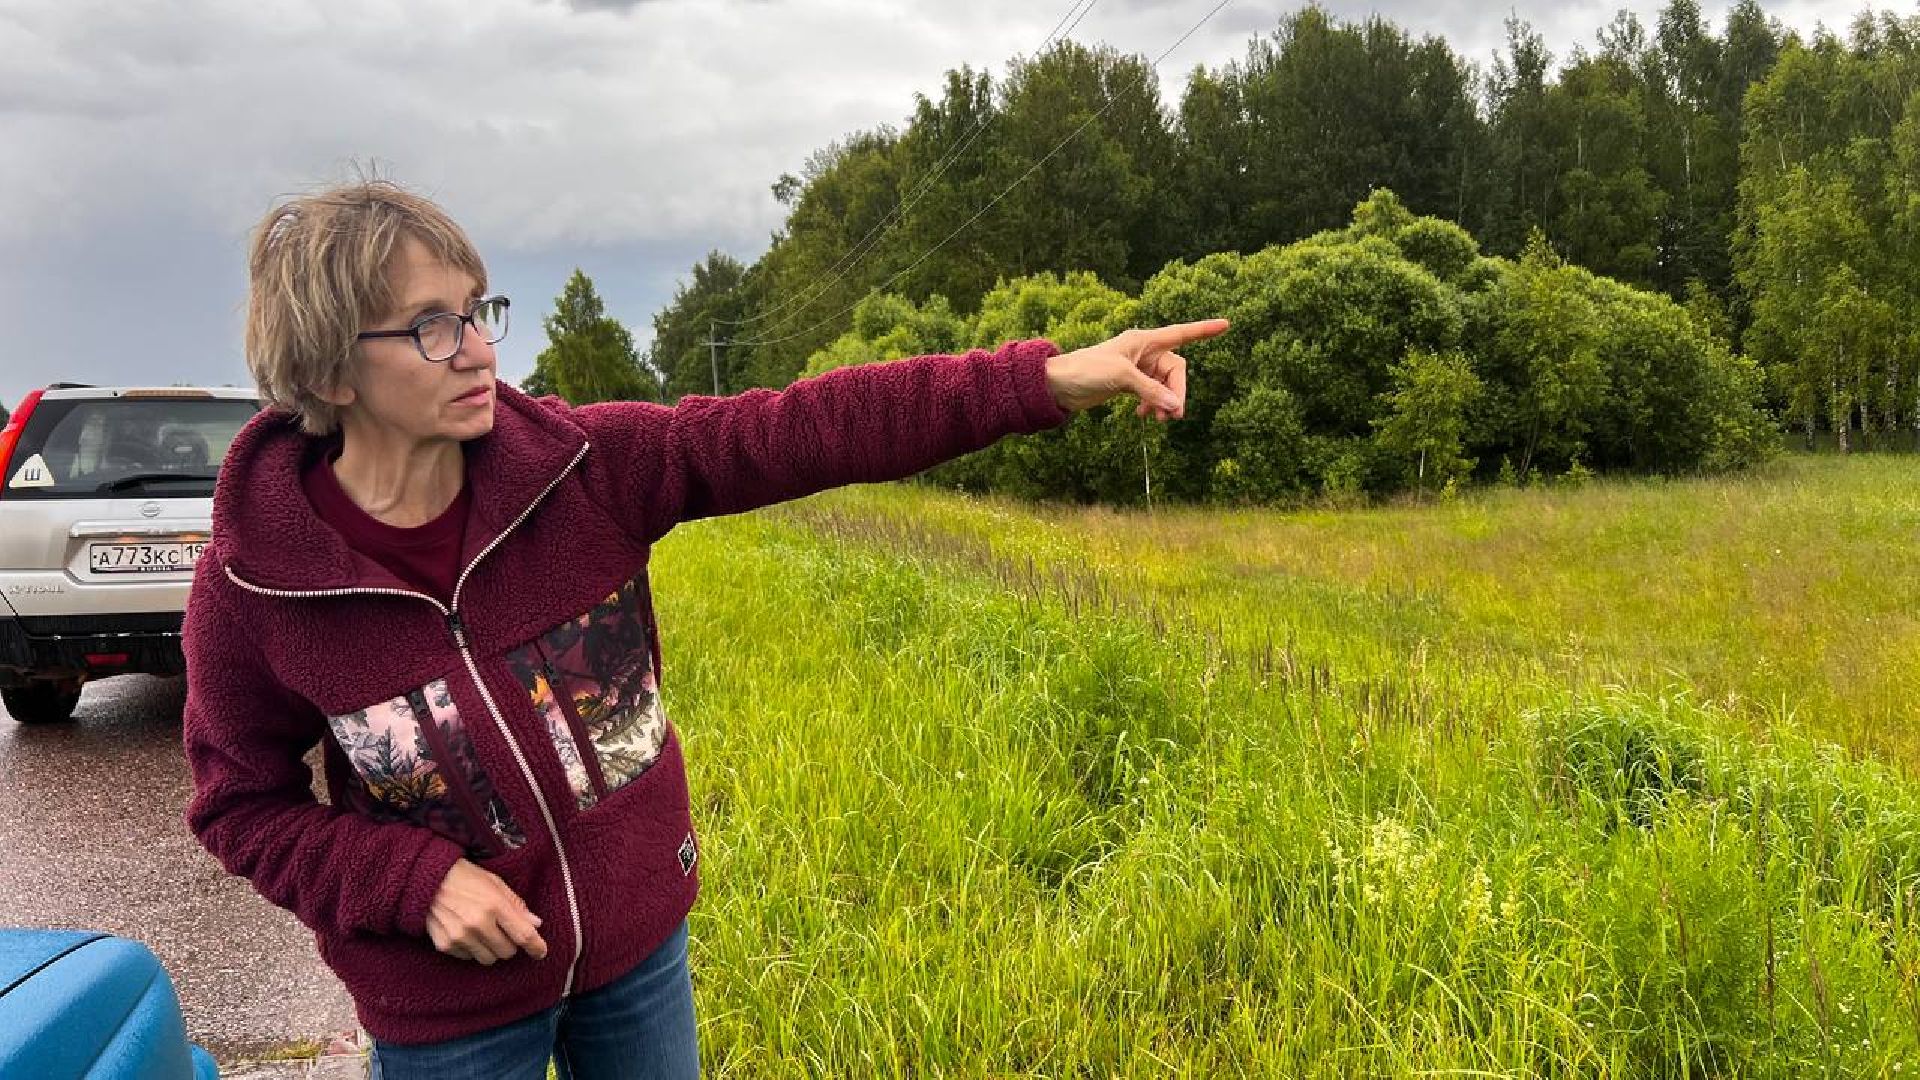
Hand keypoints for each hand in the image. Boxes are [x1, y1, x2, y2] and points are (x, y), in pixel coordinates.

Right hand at [425, 858, 547, 964]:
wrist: (427, 880)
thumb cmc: (466, 878)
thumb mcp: (495, 883)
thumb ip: (516, 905)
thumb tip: (536, 924)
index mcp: (495, 905)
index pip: (523, 935)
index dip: (536, 947)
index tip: (541, 952)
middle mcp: (478, 923)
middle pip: (507, 952)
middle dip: (510, 944)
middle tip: (502, 931)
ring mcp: (460, 936)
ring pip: (488, 959)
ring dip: (491, 950)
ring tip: (483, 931)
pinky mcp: (445, 944)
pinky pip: (468, 958)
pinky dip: (472, 949)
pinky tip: (466, 932)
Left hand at [1043, 319, 1228, 419]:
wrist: (1059, 385)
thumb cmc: (1087, 370)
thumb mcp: (1122, 377)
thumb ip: (1151, 391)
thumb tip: (1176, 406)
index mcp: (1144, 340)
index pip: (1181, 333)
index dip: (1204, 330)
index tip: (1226, 324)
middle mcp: (1144, 352)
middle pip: (1175, 371)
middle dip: (1177, 392)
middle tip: (1173, 416)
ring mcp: (1137, 369)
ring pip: (1165, 385)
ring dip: (1166, 402)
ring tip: (1159, 420)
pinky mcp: (1129, 385)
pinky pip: (1152, 394)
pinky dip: (1153, 405)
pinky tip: (1143, 416)